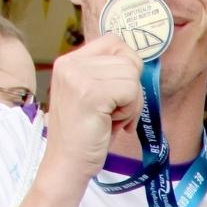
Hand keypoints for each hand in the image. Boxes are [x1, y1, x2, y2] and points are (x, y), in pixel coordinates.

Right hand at [42, 33, 144, 185]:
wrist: (67, 165)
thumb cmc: (86, 133)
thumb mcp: (94, 93)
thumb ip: (109, 73)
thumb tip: (139, 60)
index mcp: (69, 61)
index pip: (115, 42)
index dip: (128, 66)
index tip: (120, 92)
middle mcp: (69, 64)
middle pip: (128, 59)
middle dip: (131, 89)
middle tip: (113, 112)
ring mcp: (78, 77)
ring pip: (132, 75)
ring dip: (131, 102)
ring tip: (110, 119)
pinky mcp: (90, 93)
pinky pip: (132, 91)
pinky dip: (130, 111)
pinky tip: (112, 124)